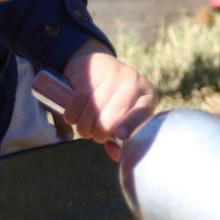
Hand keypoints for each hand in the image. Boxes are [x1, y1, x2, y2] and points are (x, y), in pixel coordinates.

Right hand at [62, 44, 157, 158]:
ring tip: (84, 127)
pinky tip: (74, 118)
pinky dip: (72, 115)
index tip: (119, 136)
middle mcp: (132, 82)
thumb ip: (119, 135)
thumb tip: (116, 156)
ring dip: (84, 126)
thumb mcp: (124, 112)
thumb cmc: (114, 98)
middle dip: (100, 131)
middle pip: (114, 113)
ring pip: (93, 109)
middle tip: (95, 135)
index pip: (141, 112)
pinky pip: (77, 101)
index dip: (130, 124)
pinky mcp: (89, 72)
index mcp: (146, 95)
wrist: (98, 63)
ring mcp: (111, 75)